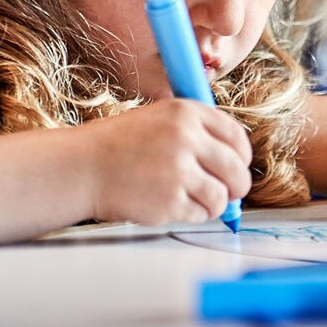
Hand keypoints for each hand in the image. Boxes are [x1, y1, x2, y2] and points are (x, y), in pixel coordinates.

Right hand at [82, 99, 251, 225]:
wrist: (84, 167)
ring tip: (193, 200)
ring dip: (213, 204)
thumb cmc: (120, 146)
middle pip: (236, 169)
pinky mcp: (171, 200)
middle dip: (236, 186)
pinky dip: (192, 214)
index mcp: (187, 112)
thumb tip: (234, 161)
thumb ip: (197, 132)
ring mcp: (179, 170)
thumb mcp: (160, 118)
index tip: (238, 165)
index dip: (242, 155)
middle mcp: (186, 138)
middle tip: (229, 193)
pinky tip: (171, 204)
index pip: (236, 136)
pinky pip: (200, 214)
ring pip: (221, 197)